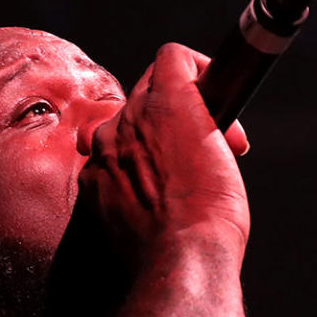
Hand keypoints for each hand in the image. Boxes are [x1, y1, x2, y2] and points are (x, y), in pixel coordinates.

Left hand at [79, 43, 250, 261]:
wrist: (182, 258)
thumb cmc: (213, 210)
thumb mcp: (225, 151)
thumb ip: (202, 124)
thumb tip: (197, 128)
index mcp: (166, 103)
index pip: (171, 58)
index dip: (195, 70)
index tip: (208, 95)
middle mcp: (126, 119)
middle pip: (144, 92)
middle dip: (173, 109)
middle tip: (201, 141)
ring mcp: (103, 152)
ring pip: (122, 129)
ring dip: (146, 141)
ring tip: (174, 173)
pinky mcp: (91, 184)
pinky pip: (106, 164)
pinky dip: (125, 174)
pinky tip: (149, 197)